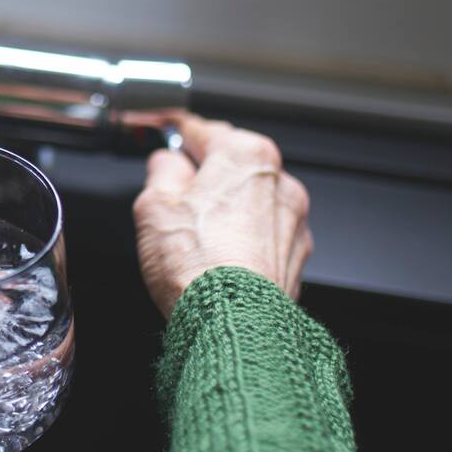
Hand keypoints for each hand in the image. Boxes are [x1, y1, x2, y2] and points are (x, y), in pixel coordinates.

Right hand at [133, 114, 313, 318]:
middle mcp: (279, 181)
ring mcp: (294, 220)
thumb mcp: (154, 204)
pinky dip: (244, 240)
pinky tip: (219, 258)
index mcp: (245, 154)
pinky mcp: (297, 256)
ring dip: (227, 209)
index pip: (203, 130)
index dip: (177, 132)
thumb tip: (167, 162)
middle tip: (172, 197)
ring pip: (251, 201)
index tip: (167, 133)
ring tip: (194, 237)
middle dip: (204, 175)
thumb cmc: (198, 264)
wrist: (233, 321)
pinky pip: (265, 235)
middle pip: (232, 166)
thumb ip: (162, 171)